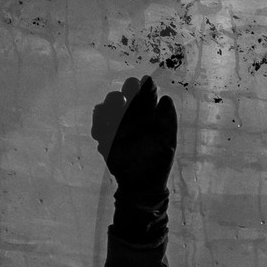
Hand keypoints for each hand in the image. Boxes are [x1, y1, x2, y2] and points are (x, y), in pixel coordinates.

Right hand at [91, 75, 176, 202]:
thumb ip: (168, 122)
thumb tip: (166, 99)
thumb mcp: (168, 143)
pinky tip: (107, 130)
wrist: (142, 184)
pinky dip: (99, 121)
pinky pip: (98, 122)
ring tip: (118, 105)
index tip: (147, 82)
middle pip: (127, 94)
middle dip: (128, 89)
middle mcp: (133, 115)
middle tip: (130, 89)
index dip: (147, 87)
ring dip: (112, 102)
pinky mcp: (105, 135)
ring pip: (110, 104)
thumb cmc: (158, 162)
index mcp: (150, 114)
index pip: (147, 94)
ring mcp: (117, 124)